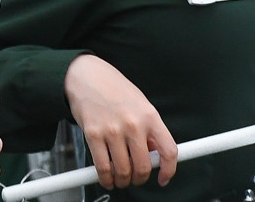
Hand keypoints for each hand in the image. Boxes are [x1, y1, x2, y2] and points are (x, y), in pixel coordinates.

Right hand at [64, 54, 176, 189]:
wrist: (85, 74)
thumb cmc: (113, 88)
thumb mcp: (139, 103)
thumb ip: (148, 129)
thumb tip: (152, 153)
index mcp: (150, 116)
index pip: (168, 150)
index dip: (168, 170)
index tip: (163, 178)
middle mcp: (133, 124)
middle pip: (143, 166)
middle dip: (139, 178)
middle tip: (135, 178)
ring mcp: (113, 130)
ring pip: (123, 170)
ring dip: (122, 180)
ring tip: (120, 179)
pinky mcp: (93, 134)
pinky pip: (102, 167)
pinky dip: (105, 179)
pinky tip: (106, 178)